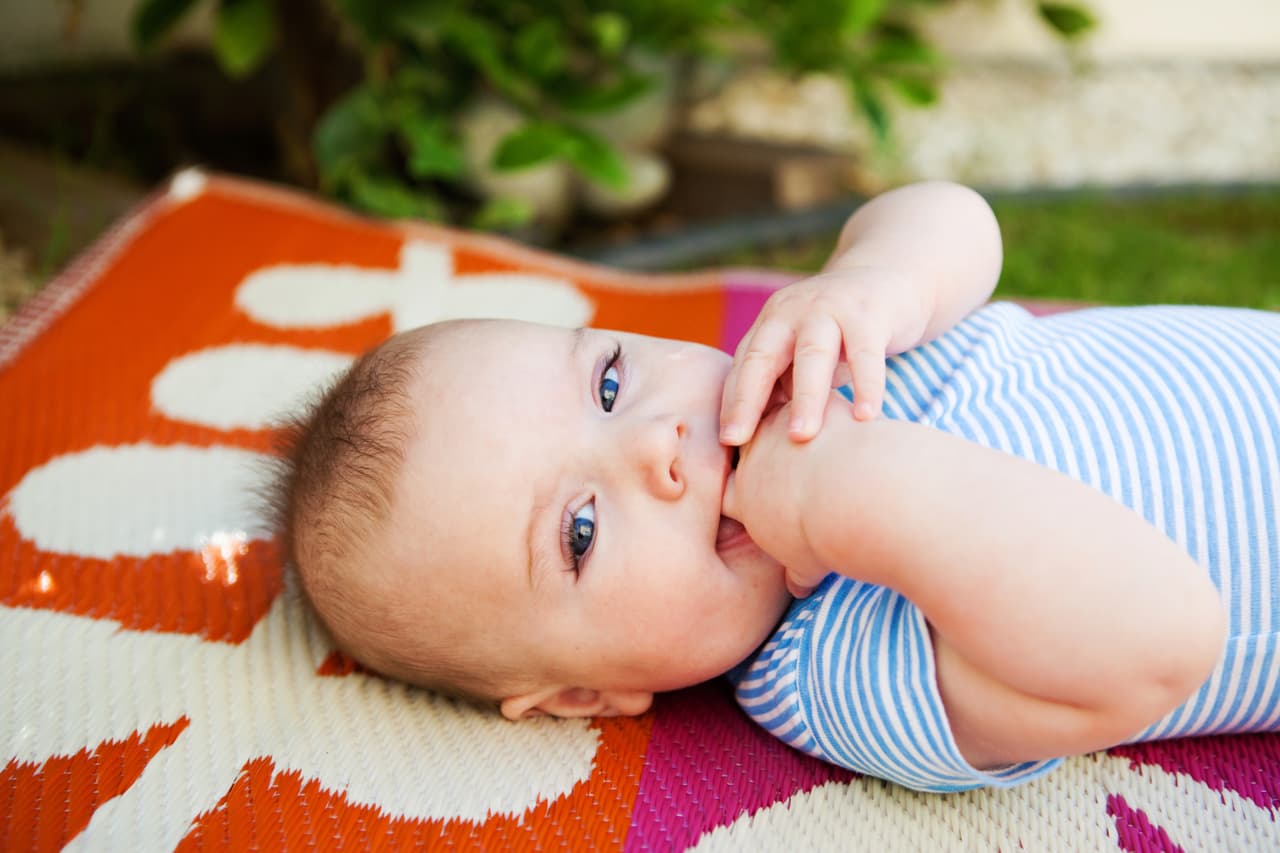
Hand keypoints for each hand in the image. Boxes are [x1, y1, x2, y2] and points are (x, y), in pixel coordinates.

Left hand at [719, 266, 928, 445]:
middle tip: (739, 441)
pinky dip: (866, 385)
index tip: (726, 442)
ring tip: (801, 435)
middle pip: (763, 358)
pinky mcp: (869, 314)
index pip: (743, 366)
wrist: (887, 277)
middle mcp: (791, 312)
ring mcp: (829, 309)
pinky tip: (865, 416)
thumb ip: (782, 382)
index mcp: (770, 324)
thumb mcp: (802, 351)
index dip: (732, 403)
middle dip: (748, 400)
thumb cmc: (837, 331)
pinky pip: (866, 354)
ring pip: (812, 355)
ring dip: (805, 397)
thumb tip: (760, 438)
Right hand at [723, 394, 849, 596]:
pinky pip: (815, 391)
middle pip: (741, 436)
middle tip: (744, 427)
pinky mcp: (819, 401)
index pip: (725, 486)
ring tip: (784, 397)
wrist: (853, 497)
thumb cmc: (828, 539)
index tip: (733, 487)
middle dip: (741, 430)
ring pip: (772, 406)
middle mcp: (755, 453)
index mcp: (743, 494)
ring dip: (777, 402)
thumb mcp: (807, 565)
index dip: (728, 484)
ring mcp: (784, 422)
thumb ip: (798, 574)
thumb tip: (799, 589)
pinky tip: (831, 389)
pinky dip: (821, 393)